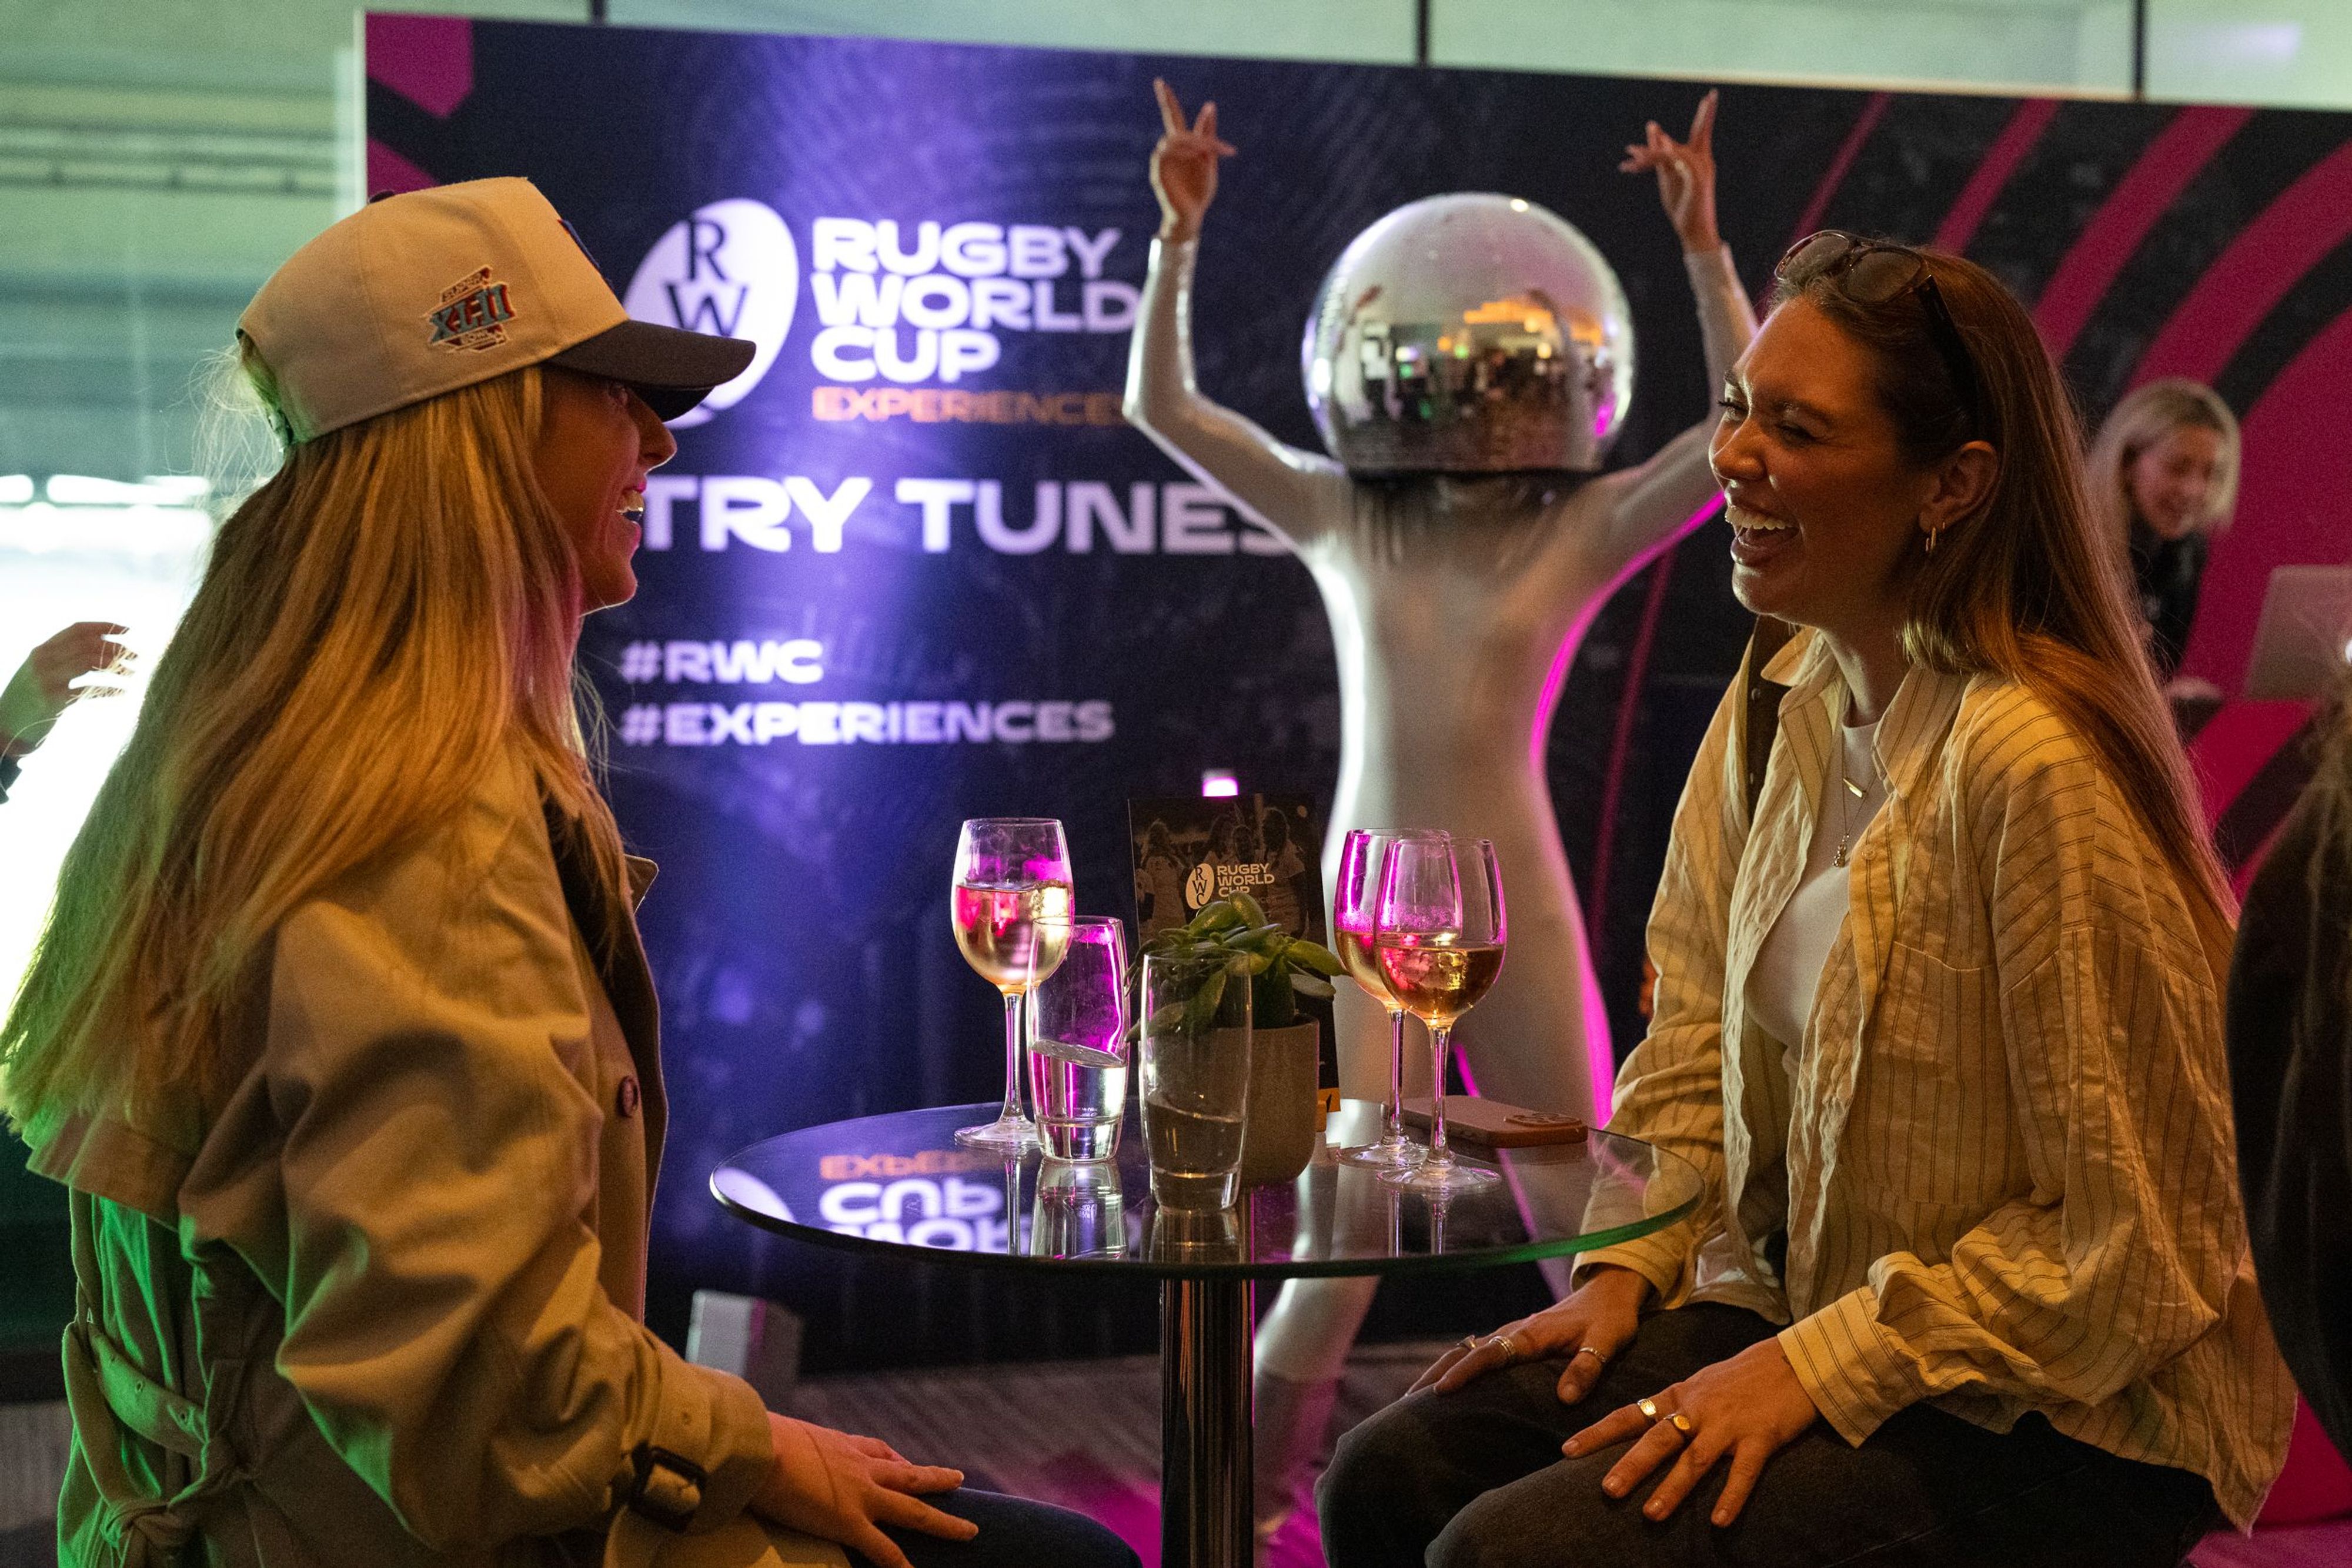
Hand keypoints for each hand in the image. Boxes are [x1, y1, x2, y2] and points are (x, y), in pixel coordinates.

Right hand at [0, 621, 130, 752]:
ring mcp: (45, 678)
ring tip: (134, 673)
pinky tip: (124, 692)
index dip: (105, 627)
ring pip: (89, 662)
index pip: (77, 630)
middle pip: (87, 644)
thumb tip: (102, 648)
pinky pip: (88, 689)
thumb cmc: (29, 702)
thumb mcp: (41, 673)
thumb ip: (63, 659)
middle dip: (116, 648)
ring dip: (116, 666)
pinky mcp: (51, 699)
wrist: (5, 730)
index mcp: (42, 650)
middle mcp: (42, 660)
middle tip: (137, 656)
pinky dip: (109, 689)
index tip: (129, 630)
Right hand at [747, 1414, 975, 1567]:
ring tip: (969, 1531)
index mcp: (839, 1445)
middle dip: (935, 1478)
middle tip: (959, 1479)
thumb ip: (781, 1443)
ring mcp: (859, 1495)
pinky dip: (902, 1564)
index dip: (896, 1459)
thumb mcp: (776, 1435)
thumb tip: (759, 1442)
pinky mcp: (849, 1523)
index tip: (908, 1463)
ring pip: (914, 1510)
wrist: (758, 1447)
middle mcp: (858, 1467)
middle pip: (909, 1474)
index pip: (877, 1450)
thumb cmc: (755, 1440)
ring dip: (944, 1521)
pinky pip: (884, 1550)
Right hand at [1150, 78, 1235, 243]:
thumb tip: (1210, 106)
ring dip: (1192, 142)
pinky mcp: (1158, 174)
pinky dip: (1182, 152)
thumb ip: (1208, 135)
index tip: (1160, 82)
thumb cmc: (1201, 190)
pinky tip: (1195, 155)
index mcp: (1183, 145)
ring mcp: (1163, 161)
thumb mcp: (1210, 160)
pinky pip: (1166, 154)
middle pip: (1172, 125)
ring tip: (1206, 152)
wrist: (1193, 216)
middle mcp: (1170, 150)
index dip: (1167, 100)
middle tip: (1211, 140)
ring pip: (1173, 140)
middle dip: (1182, 121)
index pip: (1173, 117)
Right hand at [1409, 1264, 1648, 1402]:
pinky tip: (1446, 1384)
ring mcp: (1513, 1334)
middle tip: (1408, 1401)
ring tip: (1414, 1398)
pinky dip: (1457, 1367)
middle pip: (1466, 1351)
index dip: (1465, 1373)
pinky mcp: (1516, 1340)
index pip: (1490, 1354)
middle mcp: (1515, 1331)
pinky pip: (1479, 1353)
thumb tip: (1565, 1398)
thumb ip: (1587, 1367)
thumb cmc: (1611, 1319)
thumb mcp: (1607, 1341)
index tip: (1440, 1392)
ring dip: (1441, 1371)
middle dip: (1437, 1374)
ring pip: (1467, 1351)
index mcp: (1532, 1333)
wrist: (1611, 1292)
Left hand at [1562, 1334, 1819, 1527]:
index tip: (1568, 1450)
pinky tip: (1717, 1521)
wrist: (1794, 1361)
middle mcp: (1699, 1410)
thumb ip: (1672, 1407)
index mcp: (1679, 1396)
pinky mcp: (1761, 1437)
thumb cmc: (1743, 1376)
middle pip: (1658, 1440)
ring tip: (1651, 1515)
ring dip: (1673, 1489)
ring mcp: (1729, 1424)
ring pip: (1695, 1459)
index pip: (1631, 1414)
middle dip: (1631, 1466)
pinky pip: (1743, 1471)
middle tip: (1606, 1491)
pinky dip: (1731, 1496)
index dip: (1599, 1433)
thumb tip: (1641, 1424)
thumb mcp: (1699, 1385)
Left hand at [1620, 90, 1720, 254]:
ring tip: (1628, 158)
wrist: (1693, 232)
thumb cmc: (1681, 208)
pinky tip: (1634, 166)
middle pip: (1701, 132)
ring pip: (1673, 149)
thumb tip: (1658, 133)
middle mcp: (1703, 161)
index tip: (1710, 97)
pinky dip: (1652, 160)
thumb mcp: (1666, 177)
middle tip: (1711, 95)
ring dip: (1647, 154)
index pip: (1702, 133)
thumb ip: (1661, 155)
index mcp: (1698, 161)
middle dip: (1706, 114)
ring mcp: (1701, 169)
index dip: (1706, 115)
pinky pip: (1671, 160)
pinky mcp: (1695, 178)